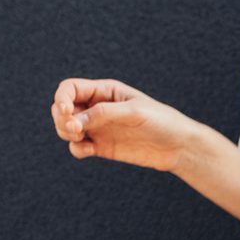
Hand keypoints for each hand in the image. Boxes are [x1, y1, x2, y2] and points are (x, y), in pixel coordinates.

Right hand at [51, 78, 204, 171]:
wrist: (178, 146)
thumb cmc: (160, 121)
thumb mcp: (133, 112)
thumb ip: (104, 114)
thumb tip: (75, 121)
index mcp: (104, 91)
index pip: (70, 88)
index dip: (61, 98)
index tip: (67, 112)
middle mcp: (98, 108)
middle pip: (63, 109)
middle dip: (61, 118)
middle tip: (75, 129)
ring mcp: (99, 128)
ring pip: (67, 128)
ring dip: (66, 133)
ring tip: (81, 139)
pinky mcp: (102, 147)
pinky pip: (79, 147)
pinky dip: (77, 149)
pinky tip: (89, 151)